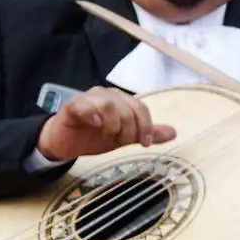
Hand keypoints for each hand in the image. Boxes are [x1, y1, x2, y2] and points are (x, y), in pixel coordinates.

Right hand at [36, 86, 177, 162]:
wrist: (65, 143)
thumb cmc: (94, 137)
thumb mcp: (124, 137)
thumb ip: (146, 133)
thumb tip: (174, 132)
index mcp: (121, 100)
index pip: (140, 107)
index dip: (146, 126)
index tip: (145, 144)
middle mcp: (106, 95)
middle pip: (127, 108)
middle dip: (129, 130)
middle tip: (120, 142)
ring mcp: (89, 99)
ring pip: (109, 105)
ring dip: (113, 125)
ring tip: (107, 136)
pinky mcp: (72, 106)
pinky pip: (84, 105)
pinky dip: (92, 114)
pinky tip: (96, 124)